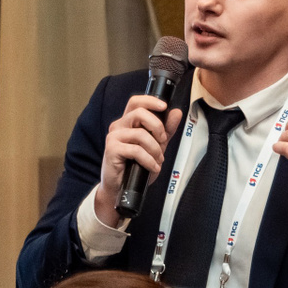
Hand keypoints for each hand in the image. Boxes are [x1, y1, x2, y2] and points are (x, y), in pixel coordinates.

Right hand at [94, 95, 183, 224]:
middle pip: (139, 113)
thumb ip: (166, 129)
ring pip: (140, 134)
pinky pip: (136, 150)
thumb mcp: (157, 145)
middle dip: (157, 127)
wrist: (122, 187)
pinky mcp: (111, 150)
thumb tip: (176, 112)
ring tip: (158, 160)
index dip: (150, 100)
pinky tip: (152, 167)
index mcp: (128, 122)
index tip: (164, 106)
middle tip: (163, 142)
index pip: (136, 102)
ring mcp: (113, 137)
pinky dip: (149, 160)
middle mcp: (119, 126)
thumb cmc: (138, 165)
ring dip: (155, 149)